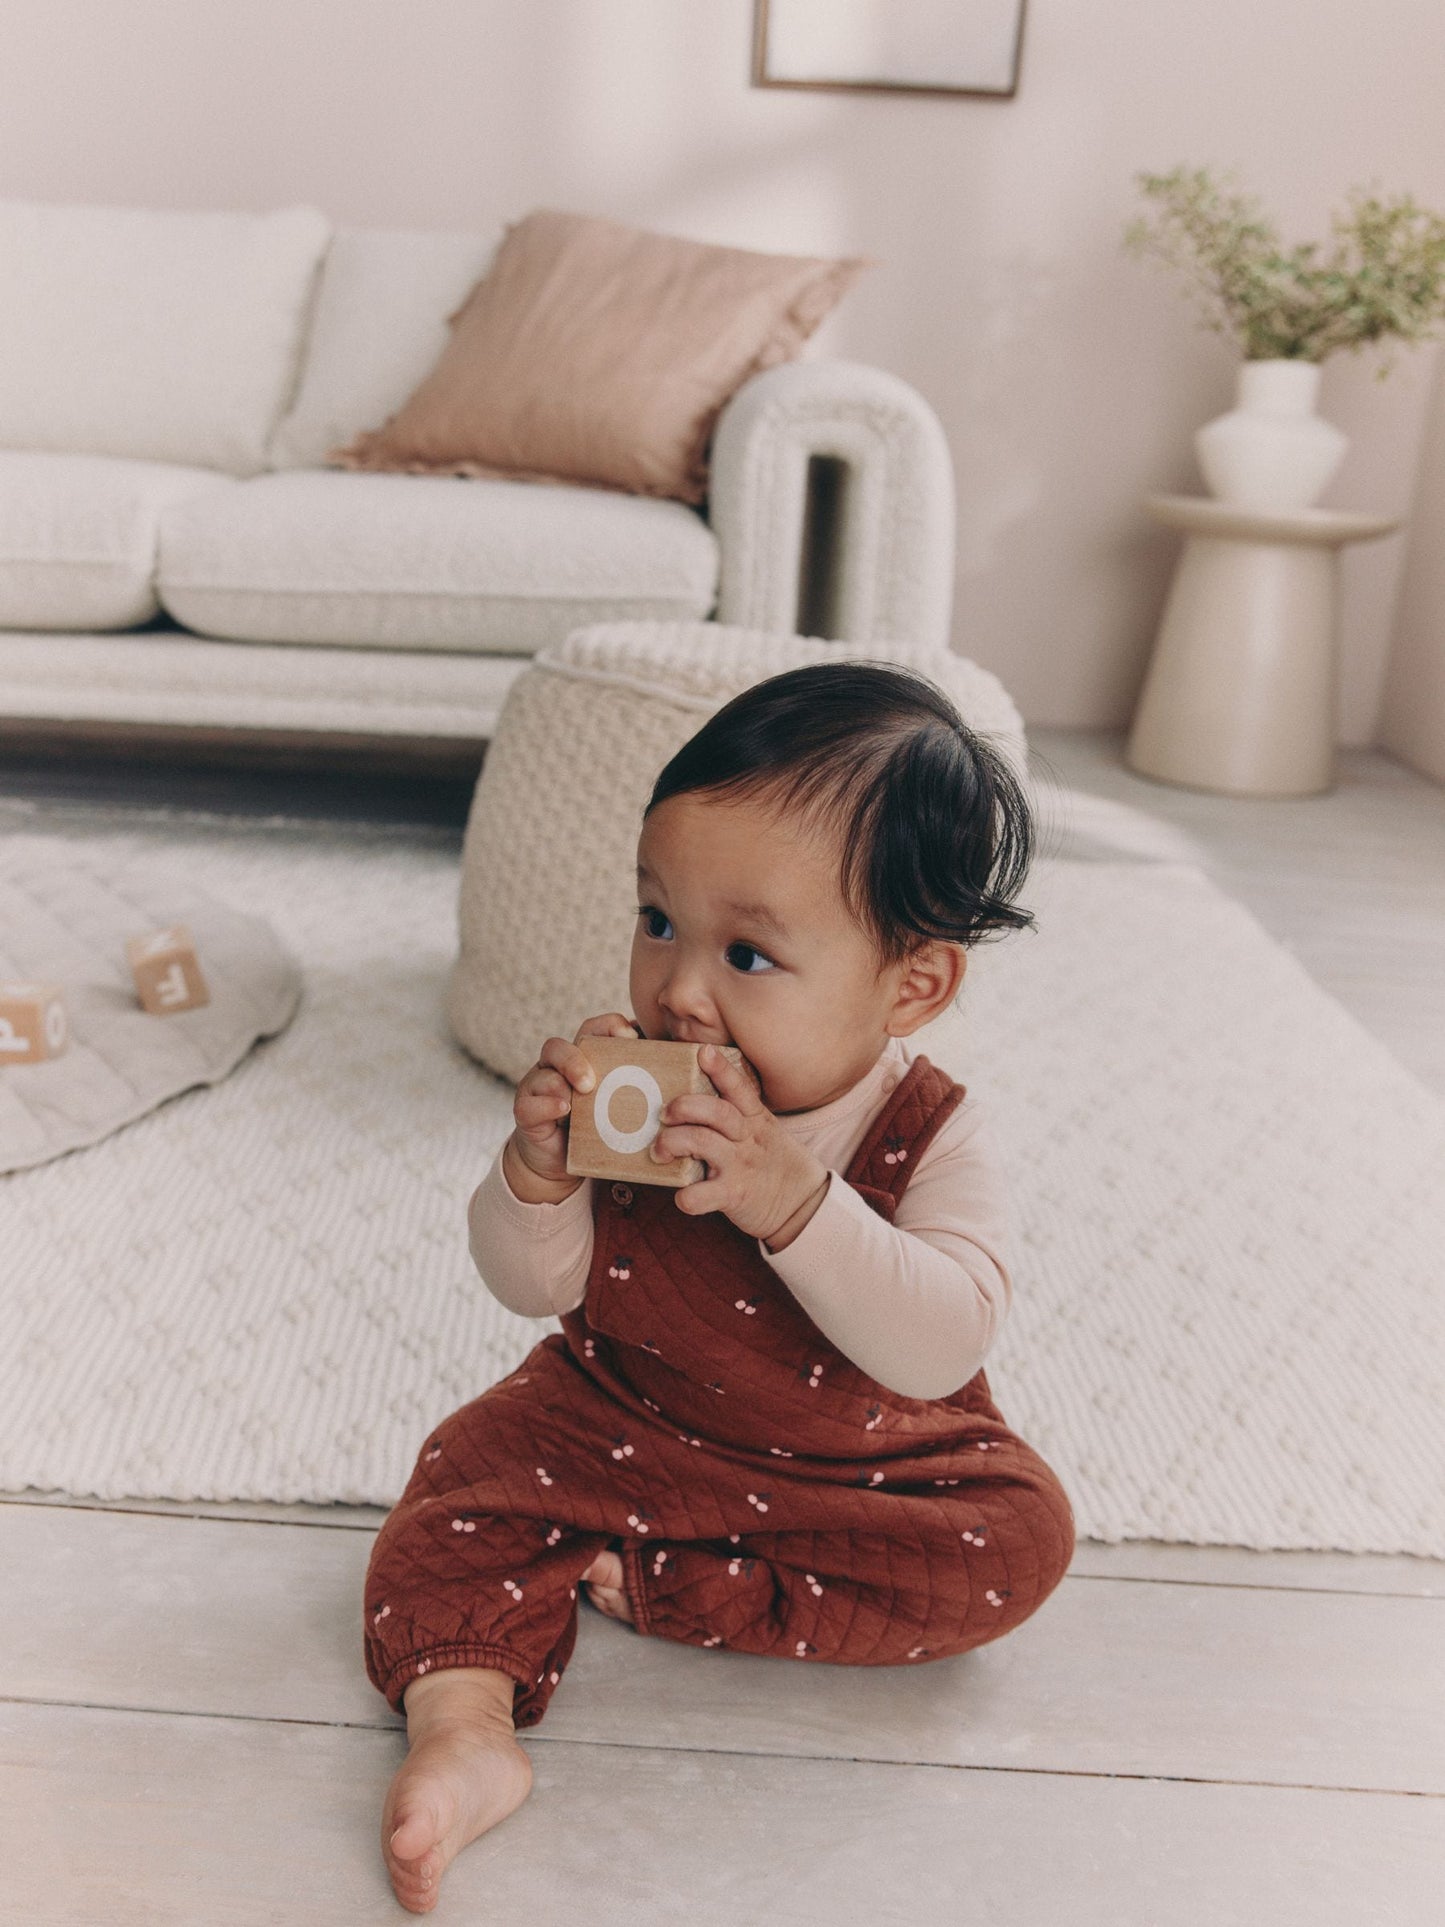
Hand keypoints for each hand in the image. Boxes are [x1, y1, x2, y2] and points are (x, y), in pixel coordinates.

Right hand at [509, 1012, 639, 1193]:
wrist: (561, 1165)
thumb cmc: (597, 1128)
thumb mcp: (620, 1105)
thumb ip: (644, 1087)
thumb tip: (691, 1074)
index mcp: (585, 1059)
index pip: (594, 1029)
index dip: (609, 1026)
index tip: (630, 1036)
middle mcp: (558, 1068)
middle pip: (560, 1046)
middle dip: (578, 1057)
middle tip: (596, 1077)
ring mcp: (539, 1089)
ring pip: (543, 1072)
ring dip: (564, 1077)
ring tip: (582, 1092)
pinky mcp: (527, 1113)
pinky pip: (529, 1103)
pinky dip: (546, 1104)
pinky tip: (564, 1110)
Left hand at [650, 1043, 829, 1247]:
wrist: (803, 1203)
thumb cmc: (771, 1163)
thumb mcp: (763, 1131)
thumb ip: (736, 1115)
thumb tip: (692, 1100)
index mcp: (754, 1119)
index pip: (739, 1088)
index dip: (721, 1069)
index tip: (704, 1052)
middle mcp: (747, 1139)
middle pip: (716, 1111)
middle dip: (684, 1107)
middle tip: (663, 1114)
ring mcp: (741, 1166)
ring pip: (702, 1142)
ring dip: (672, 1142)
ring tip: (658, 1152)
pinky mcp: (734, 1195)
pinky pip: (703, 1195)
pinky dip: (687, 1197)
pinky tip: (681, 1197)